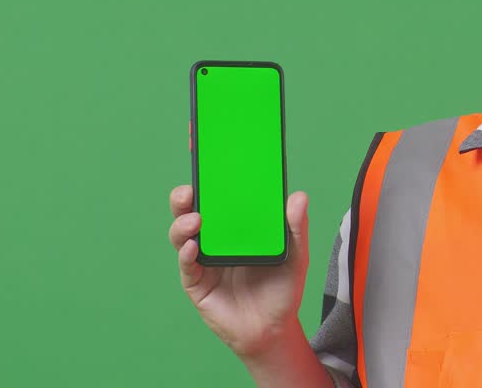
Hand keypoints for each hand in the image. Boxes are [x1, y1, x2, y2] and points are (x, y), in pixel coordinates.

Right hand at [167, 184, 311, 359]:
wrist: (273, 329)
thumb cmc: (282, 288)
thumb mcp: (297, 255)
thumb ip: (297, 228)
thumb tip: (299, 196)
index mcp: (238, 226)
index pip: (220, 196)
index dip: (210, 176)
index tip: (204, 153)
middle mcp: (216, 238)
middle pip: (192, 210)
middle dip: (186, 195)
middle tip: (190, 188)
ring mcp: (203, 259)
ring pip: (182, 234)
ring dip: (184, 223)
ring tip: (196, 220)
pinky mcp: (197, 283)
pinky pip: (187, 265)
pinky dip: (187, 253)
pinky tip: (192, 247)